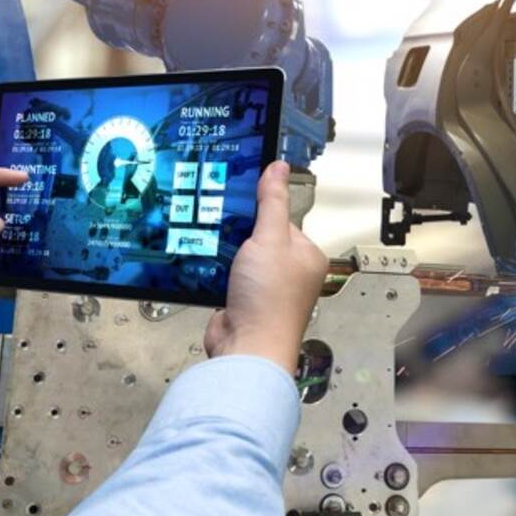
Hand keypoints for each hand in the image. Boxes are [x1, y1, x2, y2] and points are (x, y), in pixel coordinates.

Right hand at [204, 161, 327, 373]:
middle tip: (224, 226)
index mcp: (307, 255)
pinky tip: (209, 267)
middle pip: (260, 237)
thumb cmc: (269, 300)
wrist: (247, 348)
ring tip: (215, 248)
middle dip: (240, 234)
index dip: (261, 213)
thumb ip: (272, 201)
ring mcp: (266, 289)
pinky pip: (228, 276)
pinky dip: (217, 272)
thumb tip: (279, 167)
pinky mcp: (243, 302)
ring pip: (241, 258)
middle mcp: (290, 273)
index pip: (283, 219)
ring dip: (227, 254)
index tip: (240, 203)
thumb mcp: (270, 238)